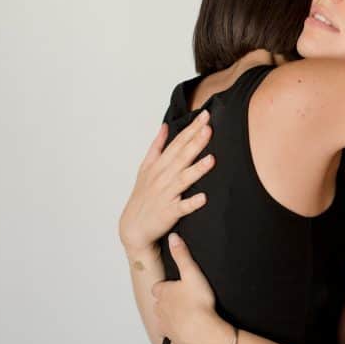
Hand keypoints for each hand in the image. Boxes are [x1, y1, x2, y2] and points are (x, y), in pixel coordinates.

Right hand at [119, 112, 215, 257]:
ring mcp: (166, 195)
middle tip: (208, 128)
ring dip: (197, 169)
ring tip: (211, 159)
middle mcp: (162, 177)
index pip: (177, 143)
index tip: (205, 116)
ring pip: (183, 180)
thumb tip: (165, 126)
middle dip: (195, 142)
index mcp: (158, 165)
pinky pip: (182, 207)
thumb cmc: (143, 195)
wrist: (133, 227)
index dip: (191, 129)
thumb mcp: (145, 168)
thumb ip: (156, 146)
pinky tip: (203, 197)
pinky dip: (192, 203)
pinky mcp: (169, 212)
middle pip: (181, 156)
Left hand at [152, 233, 233, 343]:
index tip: (176, 285)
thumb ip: (182, 255)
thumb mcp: (192, 273)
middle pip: (161, 305)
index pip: (160, 288)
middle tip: (181, 301)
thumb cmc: (198, 302)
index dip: (167, 286)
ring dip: (170, 322)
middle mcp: (161, 311)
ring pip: (165, 323)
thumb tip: (173, 236)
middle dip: (168, 304)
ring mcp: (168, 327)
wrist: (203, 331)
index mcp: (163, 294)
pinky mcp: (176, 341)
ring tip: (182, 320)